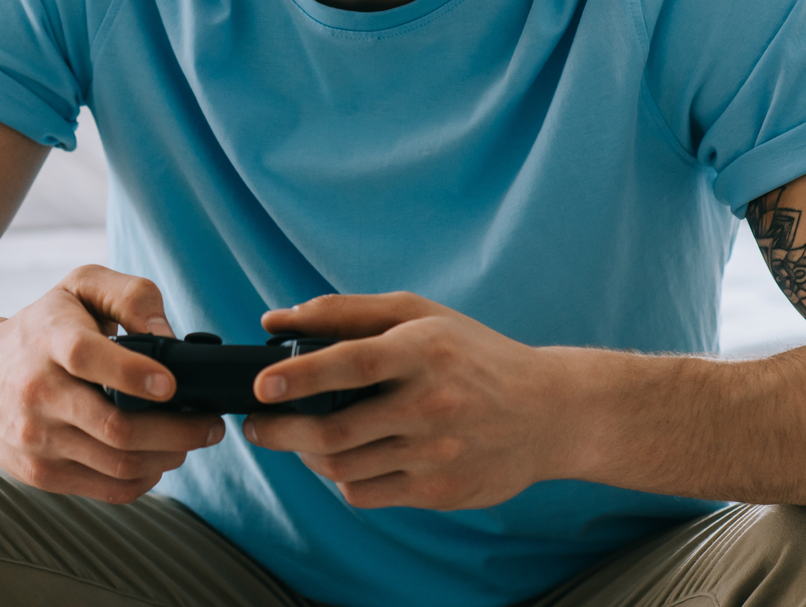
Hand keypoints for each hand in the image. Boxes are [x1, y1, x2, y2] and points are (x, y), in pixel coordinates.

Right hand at [0, 265, 226, 503]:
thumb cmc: (41, 328)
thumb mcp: (79, 288)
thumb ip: (129, 296)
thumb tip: (169, 338)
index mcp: (47, 339)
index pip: (86, 358)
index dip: (133, 374)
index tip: (171, 384)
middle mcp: (37, 392)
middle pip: (115, 427)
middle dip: (177, 431)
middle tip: (211, 424)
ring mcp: (36, 439)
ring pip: (118, 464)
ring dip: (168, 457)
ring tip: (191, 441)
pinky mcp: (40, 473)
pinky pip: (107, 488)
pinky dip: (144, 479)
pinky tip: (159, 459)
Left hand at [241, 292, 569, 510]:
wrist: (549, 412)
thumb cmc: (474, 354)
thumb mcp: (419, 315)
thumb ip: (346, 312)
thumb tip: (276, 319)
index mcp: (424, 351)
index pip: (352, 362)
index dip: (302, 375)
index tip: (262, 385)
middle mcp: (431, 405)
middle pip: (336, 431)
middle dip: (280, 431)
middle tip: (256, 424)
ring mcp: (436, 453)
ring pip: (344, 467)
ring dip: (306, 455)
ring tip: (298, 438)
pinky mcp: (440, 491)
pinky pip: (367, 493)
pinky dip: (342, 477)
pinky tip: (345, 457)